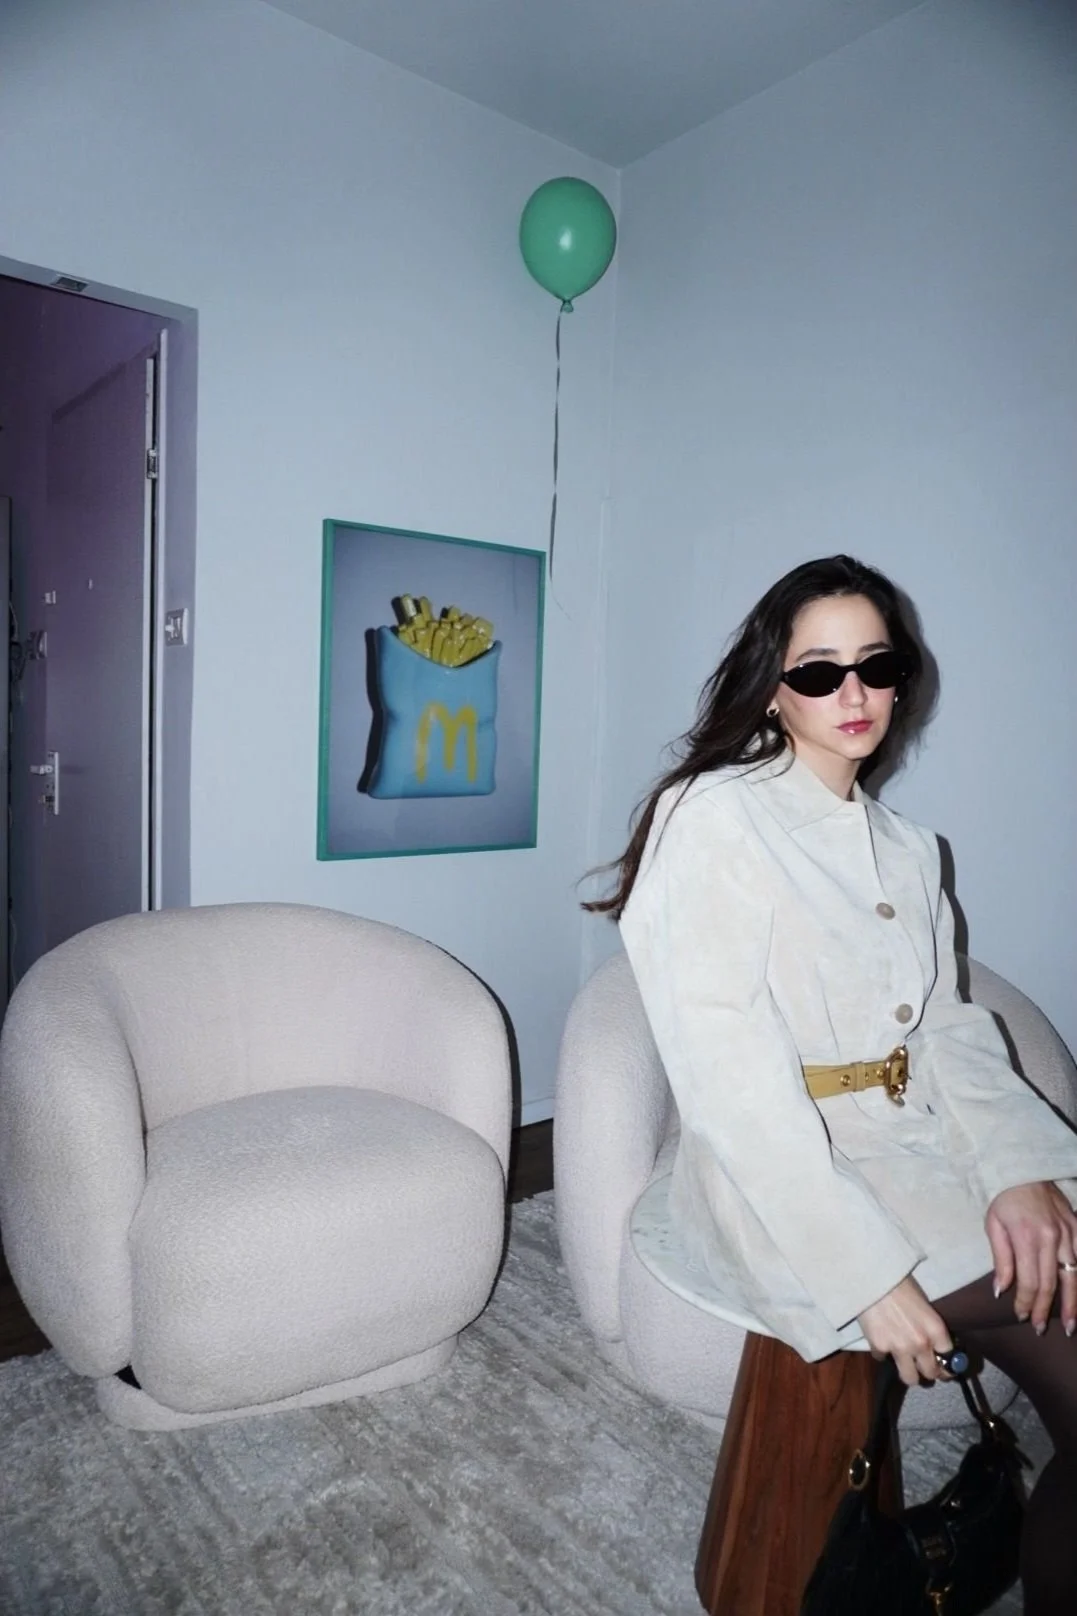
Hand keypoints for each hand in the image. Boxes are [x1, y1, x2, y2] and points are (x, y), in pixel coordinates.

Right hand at [857, 1276, 953, 1386]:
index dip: (947, 1365)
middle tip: (923, 1367)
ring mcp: (899, 1348)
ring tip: (905, 1365)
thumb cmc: (901, 1284)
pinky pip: (883, 1360)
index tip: (944, 1367)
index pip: (949, 1359)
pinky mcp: (879, 1347)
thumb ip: (930, 1328)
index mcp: (936, 1330)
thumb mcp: (925, 1306)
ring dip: (909, 1373)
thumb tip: (934, 1345)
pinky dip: (883, 1354)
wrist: (873, 1277)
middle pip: (931, 1374)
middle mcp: (921, 1344)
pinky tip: (881, 1342)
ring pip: (910, 1378)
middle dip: (928, 1372)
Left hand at [986, 1181, 1076, 1334]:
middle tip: (1041, 1329)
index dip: (1027, 1303)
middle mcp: (1052, 1238)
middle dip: (1046, 1310)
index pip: (1030, 1282)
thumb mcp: (993, 1226)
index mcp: (1027, 1238)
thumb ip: (1001, 1260)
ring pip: (1073, 1275)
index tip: (1021, 1316)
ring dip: (1071, 1302)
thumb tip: (1002, 1290)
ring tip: (1070, 1325)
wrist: (1023, 1168)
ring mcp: (1069, 1232)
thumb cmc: (1003, 1198)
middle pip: (1052, 1283)